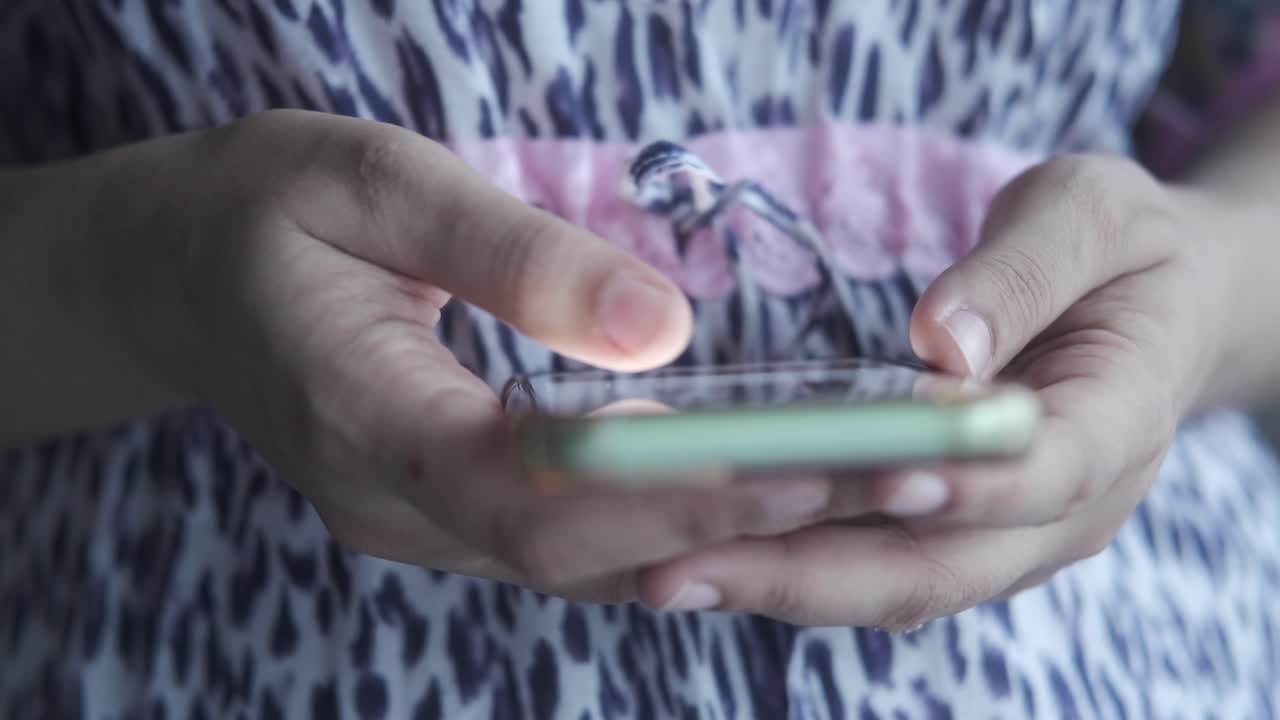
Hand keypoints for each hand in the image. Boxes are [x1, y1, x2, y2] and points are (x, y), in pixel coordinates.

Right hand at [78, 110, 844, 599]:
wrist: (174, 275)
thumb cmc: (269, 210)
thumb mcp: (372, 183)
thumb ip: (510, 257)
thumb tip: (664, 332)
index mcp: (359, 414)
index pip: (531, 493)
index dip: (669, 492)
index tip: (806, 462)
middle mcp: (391, 502)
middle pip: (582, 552)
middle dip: (745, 520)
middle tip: (902, 474)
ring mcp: (416, 523)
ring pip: (587, 565)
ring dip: (729, 530)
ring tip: (873, 482)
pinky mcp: (444, 513)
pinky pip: (571, 546)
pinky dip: (674, 523)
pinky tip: (769, 493)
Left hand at [638, 155, 1220, 625]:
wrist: (1160, 309)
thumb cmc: (1125, 251)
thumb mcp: (1095, 213)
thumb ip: (1024, 270)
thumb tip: (939, 343)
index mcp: (1118, 421)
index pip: (1043, 474)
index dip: (964, 485)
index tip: (880, 478)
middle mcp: (1065, 507)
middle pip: (941, 567)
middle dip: (813, 574)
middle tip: (686, 567)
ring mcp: (1008, 533)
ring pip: (897, 585)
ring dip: (782, 585)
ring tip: (673, 574)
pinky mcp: (958, 531)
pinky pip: (876, 564)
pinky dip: (796, 564)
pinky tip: (709, 553)